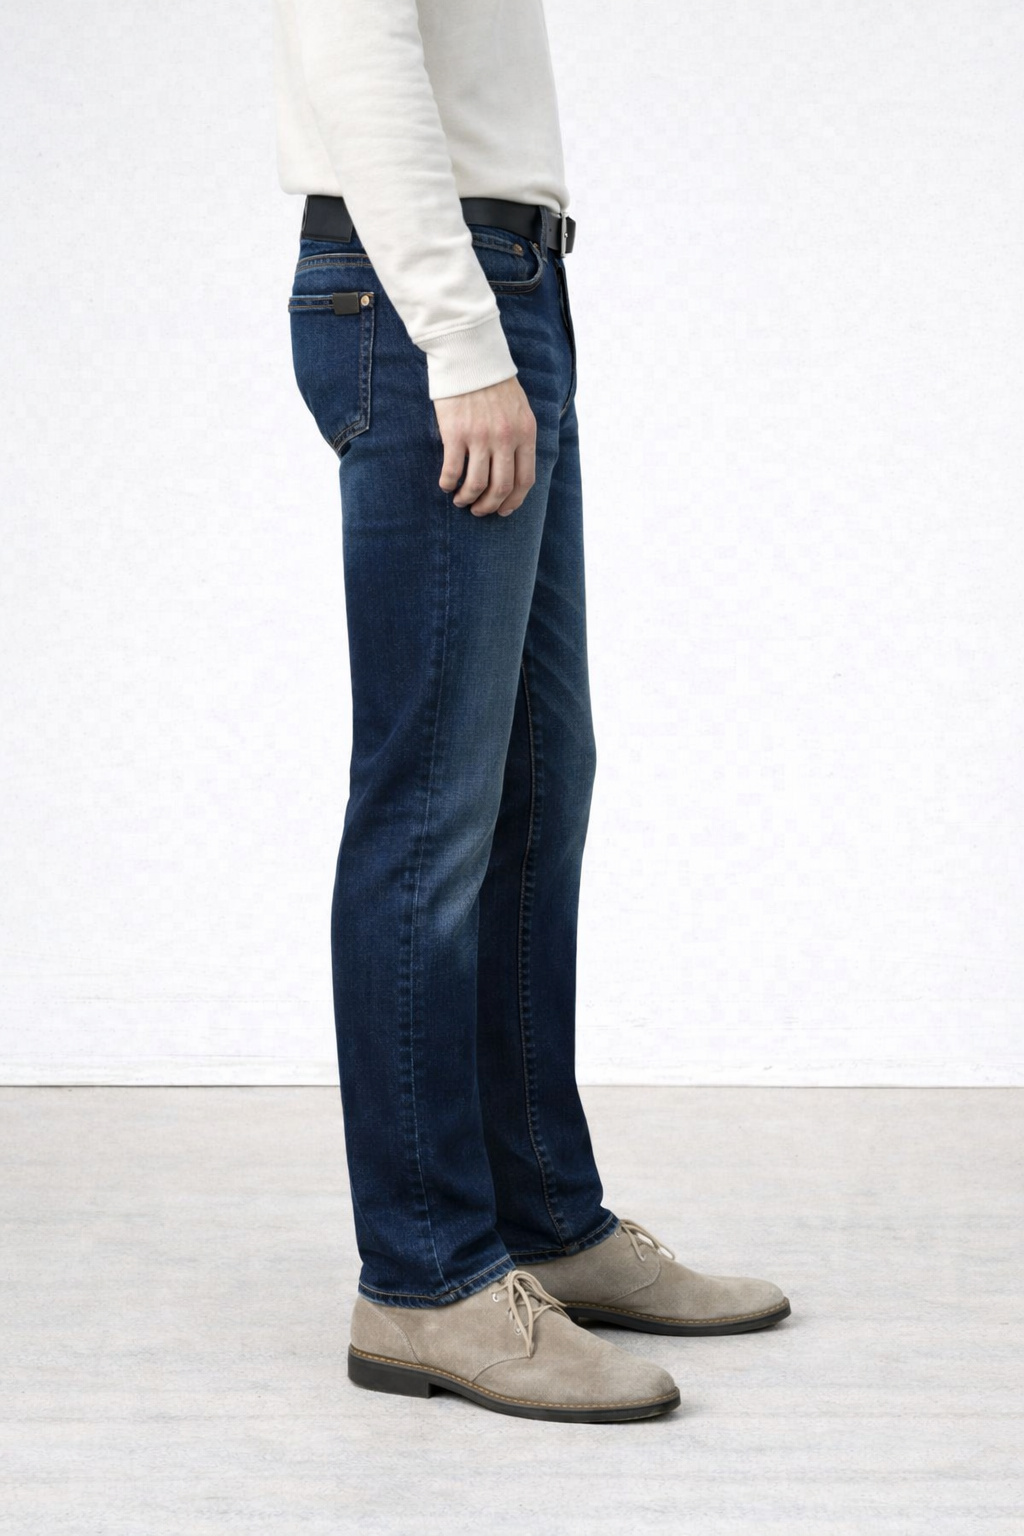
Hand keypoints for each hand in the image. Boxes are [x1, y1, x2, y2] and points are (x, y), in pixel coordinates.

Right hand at [434, 375, 536, 517]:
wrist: (470, 356)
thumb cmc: (494, 383)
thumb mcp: (520, 409)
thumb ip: (521, 436)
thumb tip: (515, 467)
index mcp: (525, 433)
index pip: (525, 480)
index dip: (514, 501)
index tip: (503, 510)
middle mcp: (505, 438)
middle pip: (501, 487)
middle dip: (489, 506)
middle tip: (479, 510)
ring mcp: (480, 437)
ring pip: (476, 485)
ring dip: (468, 499)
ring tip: (461, 500)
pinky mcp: (456, 433)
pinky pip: (452, 471)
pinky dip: (448, 484)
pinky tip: (446, 485)